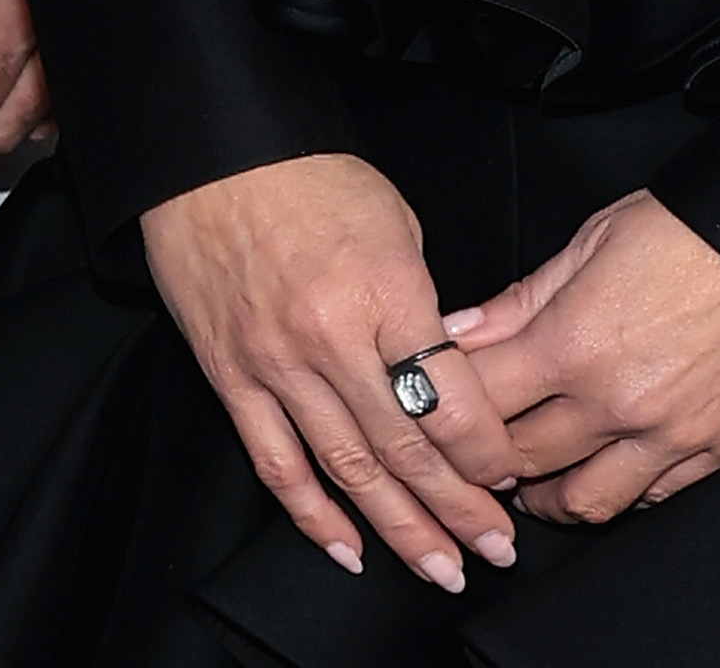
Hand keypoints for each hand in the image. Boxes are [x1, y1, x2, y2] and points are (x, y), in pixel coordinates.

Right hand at [139, 150, 523, 591]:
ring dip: (398, 529)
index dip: (485, 453)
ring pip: (346, 470)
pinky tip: (347, 549)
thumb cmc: (308, 175)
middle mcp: (331, 337)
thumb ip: (421, 303)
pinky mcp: (231, 376)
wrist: (210, 151)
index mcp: (384, 291)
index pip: (448, 400)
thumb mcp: (395, 221)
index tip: (508, 476)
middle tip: (494, 550)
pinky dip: (312, 515)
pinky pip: (275, 463)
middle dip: (458, 509)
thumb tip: (448, 370)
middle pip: (406, 449)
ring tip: (438, 567)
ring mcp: (276, 363)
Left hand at [435, 189, 719, 526]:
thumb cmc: (696, 229)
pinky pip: (654, 498)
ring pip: (586, 501)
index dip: (446, 408)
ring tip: (534, 482)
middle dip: (487, 462)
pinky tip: (605, 474)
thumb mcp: (593, 240)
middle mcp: (618, 402)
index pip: (480, 401)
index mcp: (575, 343)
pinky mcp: (719, 450)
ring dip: (549, 498)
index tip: (434, 408)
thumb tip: (460, 330)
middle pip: (523, 461)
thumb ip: (520, 300)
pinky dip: (621, 494)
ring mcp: (670, 435)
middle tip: (475, 452)